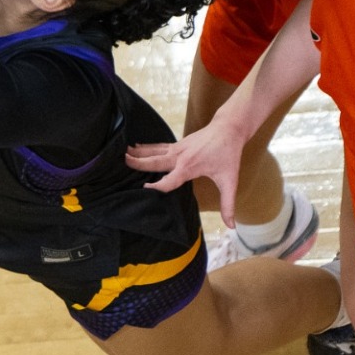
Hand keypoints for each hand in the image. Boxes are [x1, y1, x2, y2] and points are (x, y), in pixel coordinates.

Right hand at [125, 114, 248, 226]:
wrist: (229, 128)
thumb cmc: (229, 155)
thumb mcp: (230, 181)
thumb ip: (228, 205)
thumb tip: (231, 225)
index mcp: (189, 167)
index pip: (168, 181)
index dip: (157, 187)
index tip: (144, 189)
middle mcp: (180, 157)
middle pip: (155, 161)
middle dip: (139, 163)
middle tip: (123, 161)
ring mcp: (178, 148)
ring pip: (155, 151)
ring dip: (140, 152)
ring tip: (123, 152)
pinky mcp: (179, 143)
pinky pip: (160, 147)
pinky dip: (148, 147)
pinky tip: (138, 146)